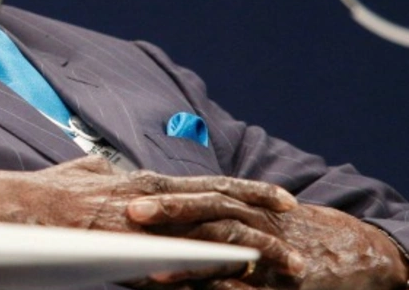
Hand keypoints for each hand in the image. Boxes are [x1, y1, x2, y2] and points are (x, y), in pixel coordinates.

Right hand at [0, 156, 302, 279]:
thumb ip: (100, 170)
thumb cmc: (47, 195)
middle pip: (222, 207)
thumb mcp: (81, 172)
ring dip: (255, 250)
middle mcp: (154, 201)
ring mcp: (146, 229)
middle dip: (263, 218)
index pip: (209, 183)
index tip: (281, 199)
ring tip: (287, 265)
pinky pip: (185, 267)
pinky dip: (217, 274)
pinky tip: (241, 282)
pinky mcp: (133, 256)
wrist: (19, 211)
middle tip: (297, 230)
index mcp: (147, 184)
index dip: (249, 190)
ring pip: (214, 236)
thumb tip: (105, 167)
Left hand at [128, 198, 408, 289]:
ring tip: (156, 269)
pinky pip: (250, 289)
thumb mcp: (247, 213)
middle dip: (171, 212)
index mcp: (238, 204)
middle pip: (208, 211)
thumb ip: (205, 213)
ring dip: (190, 260)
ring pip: (227, 250)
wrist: (346, 250)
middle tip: (133, 215)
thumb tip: (152, 213)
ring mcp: (268, 251)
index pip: (197, 193)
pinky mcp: (283, 282)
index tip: (128, 197)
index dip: (164, 195)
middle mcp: (251, 221)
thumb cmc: (284, 230)